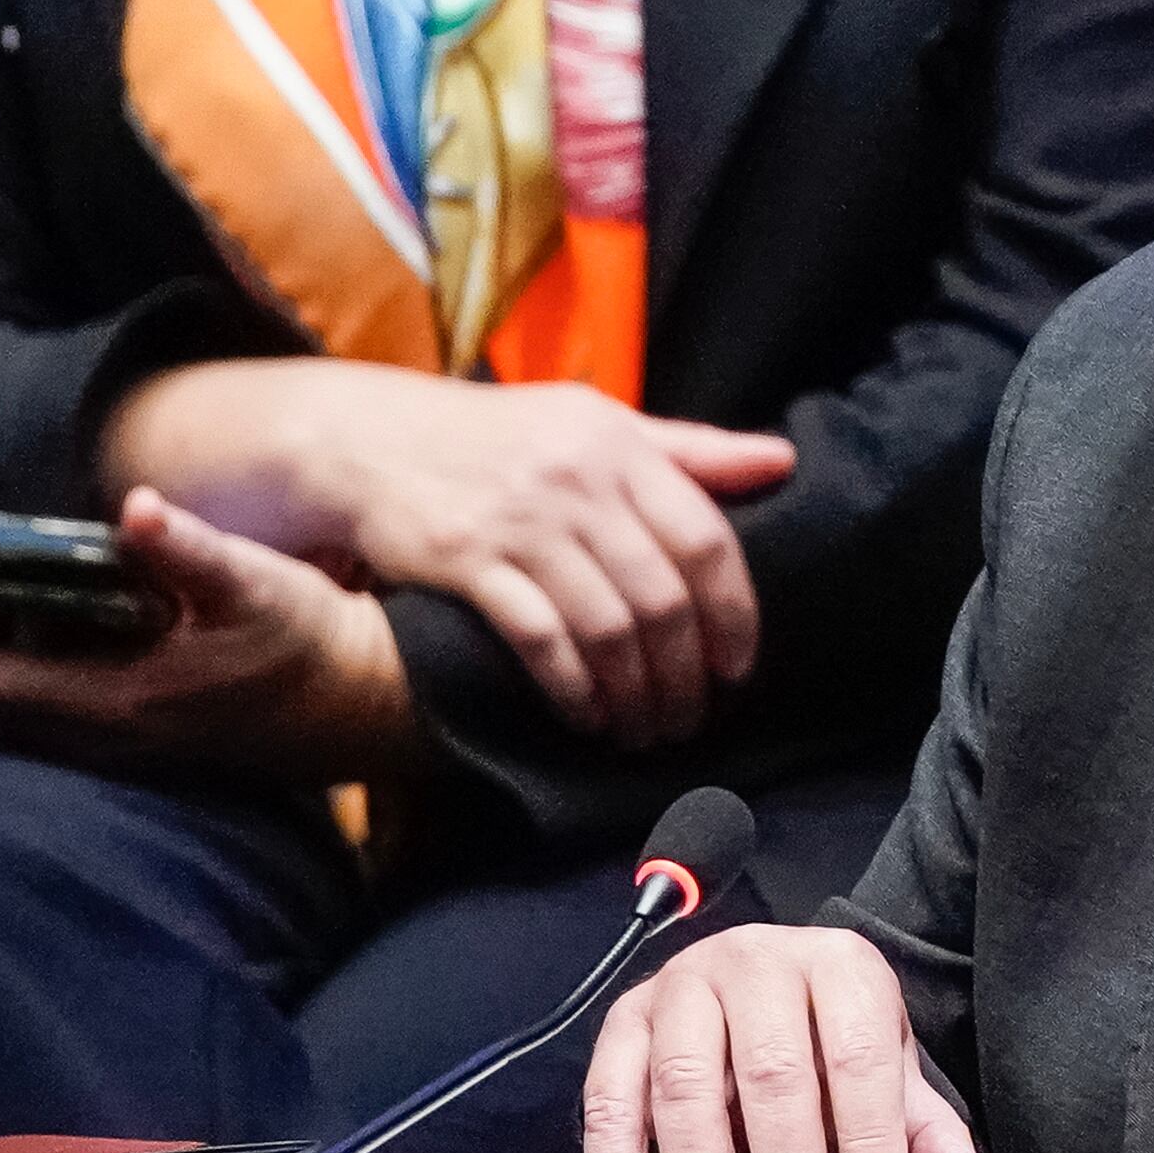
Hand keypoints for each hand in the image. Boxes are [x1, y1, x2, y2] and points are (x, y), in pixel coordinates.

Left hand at [0, 488, 415, 779]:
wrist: (372, 706)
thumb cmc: (313, 644)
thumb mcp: (259, 585)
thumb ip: (190, 549)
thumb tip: (138, 506)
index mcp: (118, 704)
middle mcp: (108, 744)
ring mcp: (125, 756)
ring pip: (13, 733)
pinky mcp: (144, 753)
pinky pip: (48, 734)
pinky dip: (17, 693)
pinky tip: (30, 642)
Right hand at [104, 359, 796, 750]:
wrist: (370, 439)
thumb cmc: (500, 438)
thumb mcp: (595, 423)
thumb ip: (689, 450)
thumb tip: (782, 460)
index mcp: (621, 446)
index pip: (706, 540)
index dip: (733, 615)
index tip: (737, 668)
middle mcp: (578, 482)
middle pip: (663, 598)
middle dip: (685, 675)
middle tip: (688, 718)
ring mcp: (522, 522)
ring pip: (608, 628)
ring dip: (634, 695)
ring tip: (642, 729)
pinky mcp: (468, 561)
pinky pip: (541, 640)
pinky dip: (573, 688)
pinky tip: (586, 716)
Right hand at [580, 923, 995, 1152]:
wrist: (764, 982)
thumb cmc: (829, 1039)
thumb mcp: (889, 1076)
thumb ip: (926, 1136)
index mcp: (838, 966)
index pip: (857, 1054)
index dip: (870, 1140)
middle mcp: (755, 961)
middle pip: (770, 1069)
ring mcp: (682, 986)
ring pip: (684, 1084)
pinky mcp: (626, 1021)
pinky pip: (611, 1100)